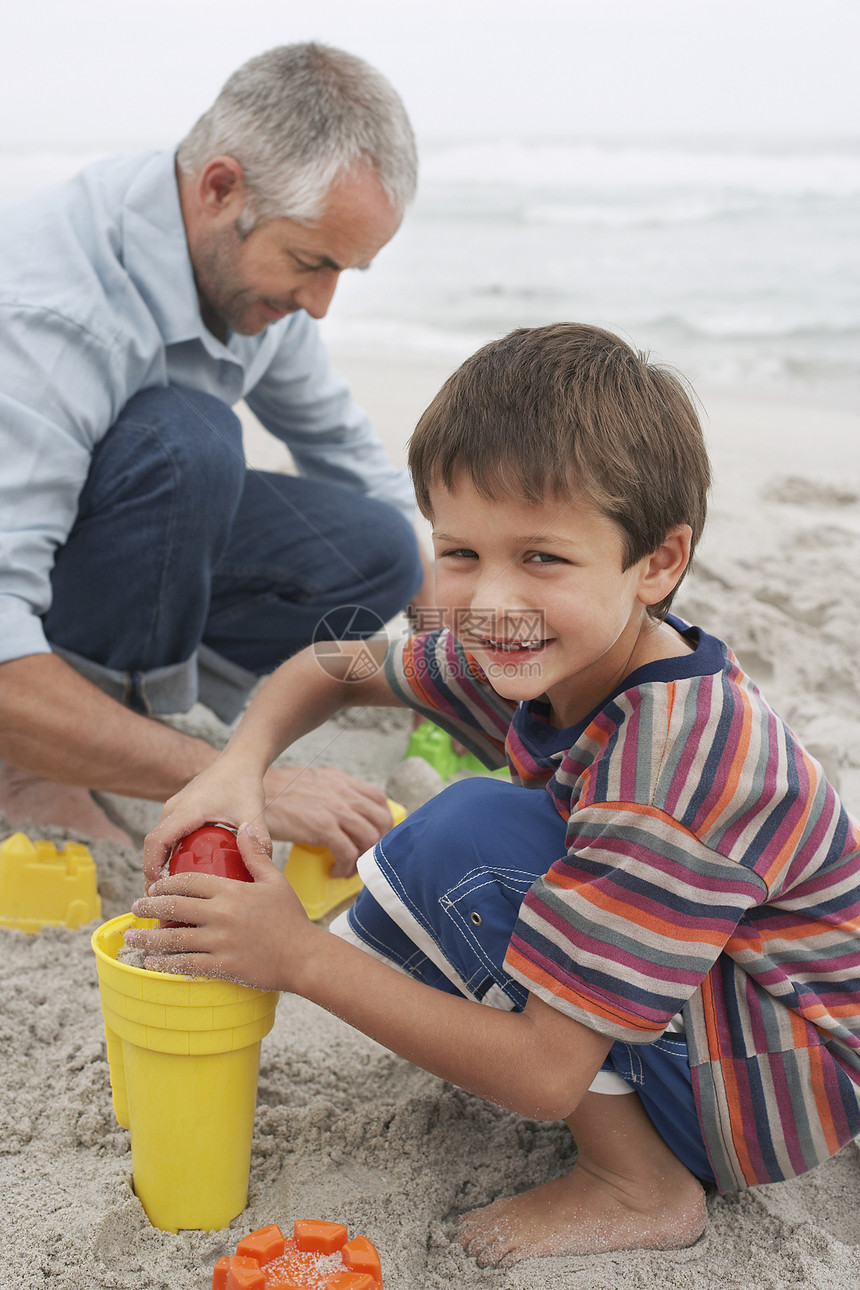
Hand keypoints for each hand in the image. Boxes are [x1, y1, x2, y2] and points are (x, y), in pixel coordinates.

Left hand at [128, 823, 321, 990]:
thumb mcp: (275, 880)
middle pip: (174, 907)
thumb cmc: (291, 918)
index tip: (155, 887)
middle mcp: (221, 915)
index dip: (167, 883)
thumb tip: (245, 825)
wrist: (304, 956)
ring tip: (132, 937)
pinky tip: (151, 962)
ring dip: (148, 938)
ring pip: (174, 939)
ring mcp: (220, 942)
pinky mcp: (222, 966)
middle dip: (150, 907)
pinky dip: (165, 964)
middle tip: (135, 908)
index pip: (189, 881)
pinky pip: (186, 965)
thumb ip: (255, 854)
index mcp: (232, 891)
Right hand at [142, 761, 393, 887]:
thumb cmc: (244, 782)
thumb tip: (265, 866)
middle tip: (163, 903)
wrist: (239, 760)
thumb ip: (260, 837)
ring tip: (171, 895)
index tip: (157, 892)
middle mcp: (173, 809)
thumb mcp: (252, 810)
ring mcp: (174, 809)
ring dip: (161, 866)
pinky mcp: (179, 812)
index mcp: (186, 810)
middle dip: (153, 875)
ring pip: (159, 842)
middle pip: (153, 846)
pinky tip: (184, 876)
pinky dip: (170, 856)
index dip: (151, 868)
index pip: (156, 841)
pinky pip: (168, 837)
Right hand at [261, 764, 393, 875]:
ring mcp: (335, 809)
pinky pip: (349, 852)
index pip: (378, 798)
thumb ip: (328, 792)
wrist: (249, 792)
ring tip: (348, 869)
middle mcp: (342, 793)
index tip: (375, 837)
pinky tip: (334, 871)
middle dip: (378, 843)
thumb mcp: (309, 781)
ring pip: (369, 838)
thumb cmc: (274, 791)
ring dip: (362, 859)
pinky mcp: (322, 826)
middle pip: (381, 819)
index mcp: (340, 781)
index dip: (382, 820)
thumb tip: (338, 810)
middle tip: (365, 858)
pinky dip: (346, 867)